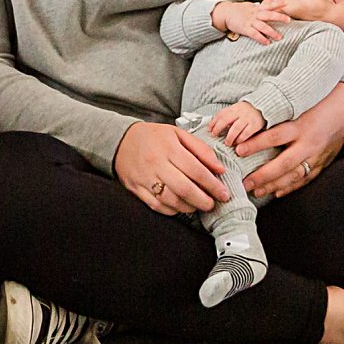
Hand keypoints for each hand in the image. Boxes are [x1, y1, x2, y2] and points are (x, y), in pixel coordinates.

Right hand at [113, 121, 230, 215]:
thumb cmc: (152, 137)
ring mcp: (145, 178)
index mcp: (169, 148)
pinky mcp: (136, 189)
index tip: (223, 193)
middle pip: (184, 188)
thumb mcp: (178, 134)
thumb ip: (201, 150)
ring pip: (171, 200)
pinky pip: (157, 205)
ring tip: (198, 205)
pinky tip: (181, 206)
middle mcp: (156, 164)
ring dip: (189, 206)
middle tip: (212, 203)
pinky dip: (172, 210)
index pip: (196, 170)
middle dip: (203, 200)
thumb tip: (219, 168)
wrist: (120, 140)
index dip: (213, 185)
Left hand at [208, 101, 267, 145]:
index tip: (209, 129)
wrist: (266, 107)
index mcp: (234, 108)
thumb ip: (229, 117)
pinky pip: (246, 133)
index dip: (213, 122)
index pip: (220, 114)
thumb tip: (215, 126)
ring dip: (229, 137)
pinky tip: (238, 143)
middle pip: (225, 120)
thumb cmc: (250, 112)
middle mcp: (240, 112)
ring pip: (235, 128)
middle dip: (218, 128)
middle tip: (214, 135)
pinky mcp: (256, 124)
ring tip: (227, 142)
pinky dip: (240, 139)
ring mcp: (248, 118)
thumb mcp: (238, 110)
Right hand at [212, 0, 289, 43]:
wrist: (225, 13)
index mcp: (257, 8)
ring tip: (279, 37)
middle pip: (268, 15)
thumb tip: (271, 5)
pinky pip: (254, 34)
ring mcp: (250, 21)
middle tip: (288, 20)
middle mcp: (255, 14)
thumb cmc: (239, 10)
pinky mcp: (245, 28)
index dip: (277, 3)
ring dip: (271, 32)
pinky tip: (267, 42)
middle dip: (279, 17)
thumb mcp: (250, 6)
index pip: (268, 4)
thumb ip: (260, 7)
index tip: (286, 2)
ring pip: (263, 26)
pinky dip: (261, 38)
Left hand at [240, 83, 343, 199]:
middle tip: (244, 182)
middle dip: (263, 175)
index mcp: (301, 125)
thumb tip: (250, 119)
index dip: (256, 144)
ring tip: (256, 191)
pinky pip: (306, 178)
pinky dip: (291, 186)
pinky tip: (277, 193)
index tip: (238, 150)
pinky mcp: (323, 163)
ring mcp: (317, 155)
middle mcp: (309, 143)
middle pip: (284, 163)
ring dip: (274, 185)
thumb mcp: (298, 105)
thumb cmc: (317, 104)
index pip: (275, 136)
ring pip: (294, 175)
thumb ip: (278, 114)